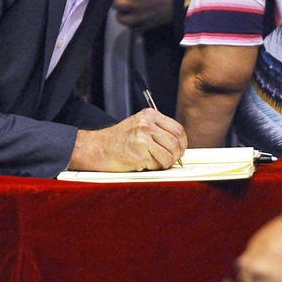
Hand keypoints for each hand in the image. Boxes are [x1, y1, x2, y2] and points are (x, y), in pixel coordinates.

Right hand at [69, 108, 186, 170]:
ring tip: (156, 163)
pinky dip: (155, 167)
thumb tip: (179, 145)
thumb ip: (158, 130)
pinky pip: (159, 163)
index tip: (180, 151)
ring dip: (166, 163)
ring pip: (170, 154)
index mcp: (149, 115)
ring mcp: (143, 137)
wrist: (98, 148)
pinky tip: (144, 163)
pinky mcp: (139, 152)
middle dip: (177, 155)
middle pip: (176, 141)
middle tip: (171, 160)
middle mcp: (147, 123)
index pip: (177, 128)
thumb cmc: (119, 141)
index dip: (182, 143)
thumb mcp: (139, 126)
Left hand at [113, 0, 174, 30]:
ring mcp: (139, 16)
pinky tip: (137, 17)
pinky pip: (134, 27)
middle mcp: (134, 3)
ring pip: (121, 18)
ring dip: (122, 12)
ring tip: (126, 8)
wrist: (186, 0)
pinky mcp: (147, 25)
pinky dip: (133, 23)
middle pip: (115, 3)